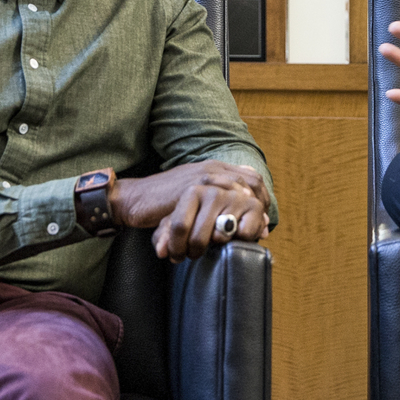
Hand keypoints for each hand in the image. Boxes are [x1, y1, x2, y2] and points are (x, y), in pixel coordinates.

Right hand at [111, 161, 270, 261]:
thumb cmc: (164, 202)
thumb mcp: (194, 198)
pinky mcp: (191, 188)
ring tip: (249, 231)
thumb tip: (239, 220)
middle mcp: (211, 168)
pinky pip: (219, 198)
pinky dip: (229, 214)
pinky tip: (230, 228)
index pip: (251, 178)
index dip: (261, 198)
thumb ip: (215, 203)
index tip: (263, 217)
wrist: (136, 199)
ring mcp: (201, 176)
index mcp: (214, 168)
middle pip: (250, 181)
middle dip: (260, 205)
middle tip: (261, 229)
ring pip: (238, 187)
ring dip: (248, 209)